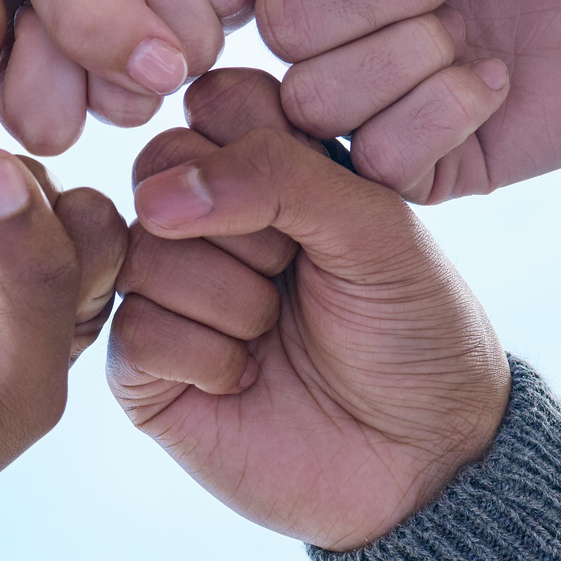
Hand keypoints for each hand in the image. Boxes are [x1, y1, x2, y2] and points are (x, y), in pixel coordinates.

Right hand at [107, 70, 509, 550]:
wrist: (426, 457)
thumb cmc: (412, 331)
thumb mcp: (375, 228)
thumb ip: (280, 176)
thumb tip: (155, 198)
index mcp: (265, 168)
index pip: (213, 103)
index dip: (256, 146)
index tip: (318, 204)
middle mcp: (204, 222)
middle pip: (161, 169)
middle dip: (242, 226)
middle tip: (295, 271)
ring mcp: (166, 294)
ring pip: (143, 251)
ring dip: (232, 298)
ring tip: (278, 331)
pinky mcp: (143, 371)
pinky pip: (134, 330)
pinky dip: (207, 358)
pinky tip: (247, 380)